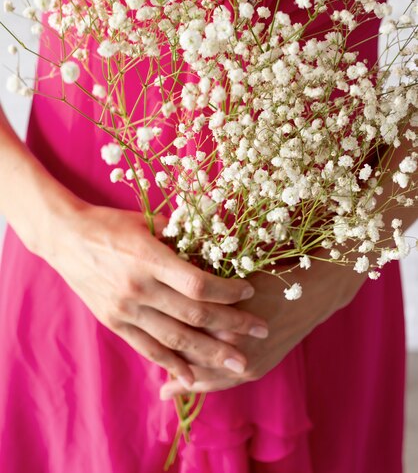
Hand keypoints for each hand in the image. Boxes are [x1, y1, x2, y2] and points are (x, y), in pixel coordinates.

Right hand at [42, 199, 268, 386]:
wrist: (65, 238)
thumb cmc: (111, 224)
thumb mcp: (148, 222)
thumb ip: (182, 237)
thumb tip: (219, 246)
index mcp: (149, 258)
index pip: (198, 283)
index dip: (227, 291)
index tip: (248, 292)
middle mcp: (138, 288)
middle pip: (193, 314)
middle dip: (232, 325)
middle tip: (261, 332)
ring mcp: (124, 310)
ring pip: (174, 338)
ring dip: (210, 353)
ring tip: (239, 363)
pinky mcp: (114, 323)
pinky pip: (147, 349)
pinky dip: (172, 364)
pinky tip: (193, 377)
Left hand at [160, 253, 367, 396]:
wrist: (312, 292)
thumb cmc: (271, 273)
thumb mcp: (233, 272)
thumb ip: (202, 284)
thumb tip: (165, 283)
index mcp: (221, 312)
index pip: (178, 323)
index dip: (157, 321)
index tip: (143, 315)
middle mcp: (230, 341)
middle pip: (184, 349)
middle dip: (163, 347)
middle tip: (143, 342)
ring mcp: (243, 360)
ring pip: (199, 371)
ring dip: (178, 370)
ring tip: (156, 372)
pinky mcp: (255, 370)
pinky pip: (218, 383)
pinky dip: (198, 383)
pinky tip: (180, 386)